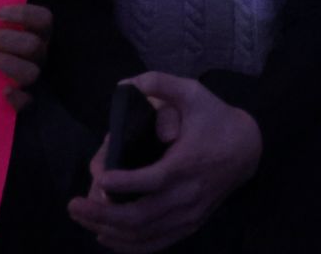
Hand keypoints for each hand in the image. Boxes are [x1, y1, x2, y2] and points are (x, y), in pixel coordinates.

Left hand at [0, 3, 51, 111]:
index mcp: (38, 35)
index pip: (43, 19)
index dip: (24, 14)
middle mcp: (40, 56)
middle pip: (33, 45)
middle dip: (6, 40)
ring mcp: (35, 79)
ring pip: (31, 72)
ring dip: (7, 63)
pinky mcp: (26, 101)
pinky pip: (27, 103)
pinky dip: (18, 97)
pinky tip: (4, 91)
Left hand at [68, 73, 262, 253]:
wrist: (248, 149)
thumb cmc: (216, 119)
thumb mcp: (194, 93)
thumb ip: (161, 83)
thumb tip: (126, 84)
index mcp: (187, 164)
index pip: (151, 181)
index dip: (122, 183)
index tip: (99, 176)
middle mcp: (187, 195)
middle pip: (140, 216)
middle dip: (101, 214)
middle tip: (73, 205)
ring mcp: (188, 215)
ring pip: (143, 234)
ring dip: (108, 230)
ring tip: (82, 218)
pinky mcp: (189, 225)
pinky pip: (155, 244)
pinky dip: (127, 246)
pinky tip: (105, 237)